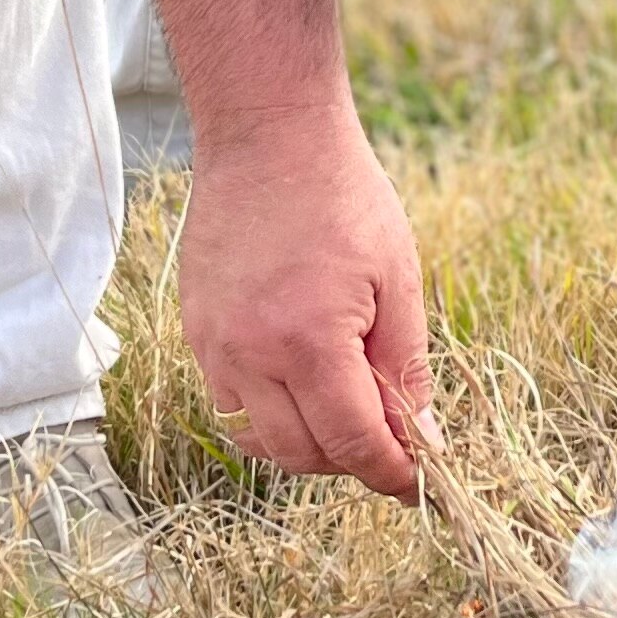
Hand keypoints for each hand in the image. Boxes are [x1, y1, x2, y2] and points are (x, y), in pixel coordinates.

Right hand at [175, 104, 435, 500]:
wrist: (268, 135)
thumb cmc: (343, 196)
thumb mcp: (397, 279)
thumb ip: (406, 368)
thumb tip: (421, 440)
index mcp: (309, 341)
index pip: (352, 443)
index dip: (392, 473)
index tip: (417, 482)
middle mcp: (249, 354)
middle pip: (300, 455)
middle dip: (350, 462)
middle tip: (389, 441)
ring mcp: (213, 344)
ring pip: (257, 439)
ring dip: (305, 443)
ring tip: (345, 411)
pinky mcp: (195, 330)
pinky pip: (229, 402)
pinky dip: (268, 412)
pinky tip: (301, 382)